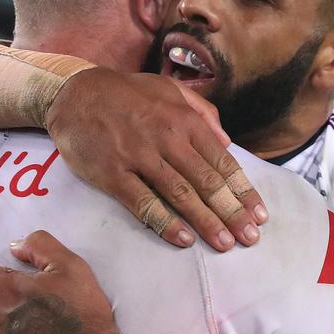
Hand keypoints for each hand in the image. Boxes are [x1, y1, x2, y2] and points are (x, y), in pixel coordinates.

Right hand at [45, 67, 265, 252]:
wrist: (74, 93)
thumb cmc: (127, 93)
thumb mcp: (169, 90)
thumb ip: (202, 112)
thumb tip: (227, 142)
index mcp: (184, 120)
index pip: (222, 161)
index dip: (242, 190)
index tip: (259, 213)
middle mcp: (166, 138)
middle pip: (207, 182)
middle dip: (232, 212)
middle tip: (250, 238)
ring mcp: (139, 156)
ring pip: (180, 194)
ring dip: (206, 221)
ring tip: (225, 243)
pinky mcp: (112, 173)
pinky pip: (143, 202)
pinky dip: (165, 222)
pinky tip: (183, 239)